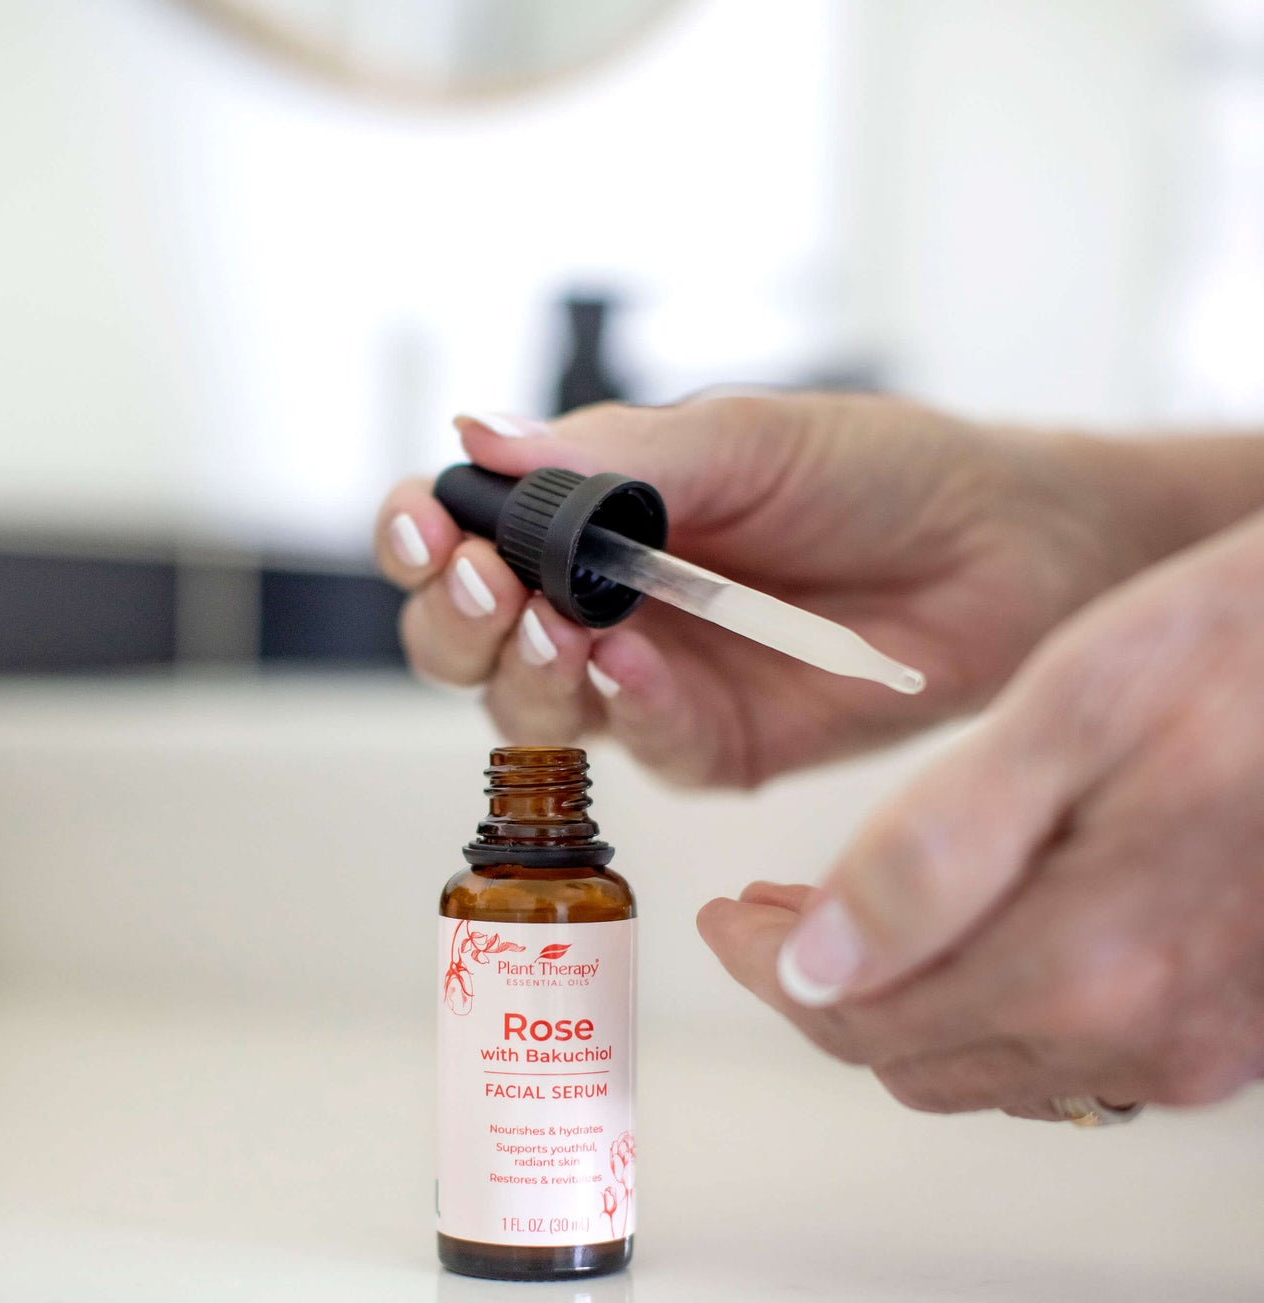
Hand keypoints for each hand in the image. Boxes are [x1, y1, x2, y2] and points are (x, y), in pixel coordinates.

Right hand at [375, 395, 1172, 785]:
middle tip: (481, 584)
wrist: (1002, 548)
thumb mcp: (744, 442)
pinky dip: (629, 706)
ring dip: (524, 670)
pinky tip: (634, 665)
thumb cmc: (878, 474)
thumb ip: (616, 456)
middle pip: (468, 643)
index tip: (425, 522)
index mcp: (589, 524)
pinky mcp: (713, 746)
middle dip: (452, 620)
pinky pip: (644, 744)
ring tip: (552, 624)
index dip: (422, 537)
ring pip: (532, 707)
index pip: (465, 540)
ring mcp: (652, 685)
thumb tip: (478, 433)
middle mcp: (602, 609)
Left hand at [698, 512, 1263, 1114]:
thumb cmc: (1241, 652)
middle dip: (817, 985)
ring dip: (892, 997)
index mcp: (1086, 962)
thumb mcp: (1066, 713)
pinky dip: (979, 1002)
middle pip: (910, 1056)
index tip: (724, 916)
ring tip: (838, 916)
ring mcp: (1195, 1045)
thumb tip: (817, 963)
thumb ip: (932, 852)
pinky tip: (961, 931)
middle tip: (764, 910)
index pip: (859, 1017)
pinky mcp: (1229, 1026)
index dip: (767, 969)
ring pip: (980, 1062)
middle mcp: (1144, 1035)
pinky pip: (1061, 1052)